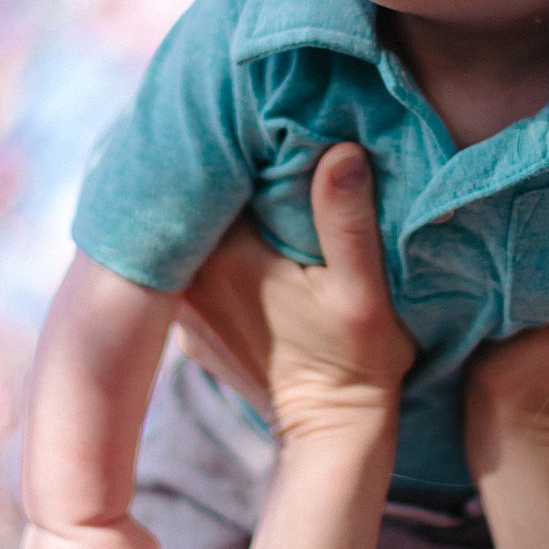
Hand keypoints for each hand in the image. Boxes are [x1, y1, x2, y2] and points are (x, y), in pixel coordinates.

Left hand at [176, 143, 413, 450]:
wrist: (331, 434)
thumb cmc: (359, 362)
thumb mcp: (364, 291)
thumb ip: (347, 221)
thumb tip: (340, 150)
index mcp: (225, 258)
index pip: (214, 174)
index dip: (234, 137)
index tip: (257, 113)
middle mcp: (189, 280)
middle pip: (194, 201)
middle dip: (218, 165)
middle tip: (245, 127)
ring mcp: (184, 308)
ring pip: (189, 235)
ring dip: (211, 208)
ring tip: (239, 169)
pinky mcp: (191, 326)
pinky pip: (188, 268)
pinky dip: (205, 248)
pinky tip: (232, 231)